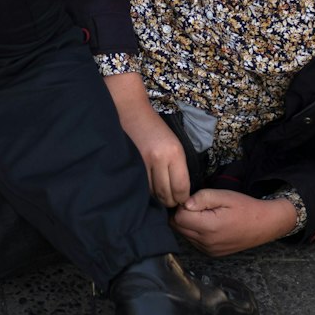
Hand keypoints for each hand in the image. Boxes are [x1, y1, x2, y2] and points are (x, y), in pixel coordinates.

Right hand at [103, 73, 190, 205]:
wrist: (132, 112)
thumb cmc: (157, 129)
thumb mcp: (175, 145)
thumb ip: (179, 167)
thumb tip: (182, 192)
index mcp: (175, 153)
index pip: (181, 187)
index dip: (182, 198)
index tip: (182, 200)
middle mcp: (159, 159)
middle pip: (166, 194)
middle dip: (171, 202)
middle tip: (172, 202)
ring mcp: (143, 163)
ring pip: (153, 193)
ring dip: (158, 198)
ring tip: (161, 196)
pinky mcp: (132, 165)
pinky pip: (141, 187)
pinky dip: (147, 192)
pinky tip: (149, 190)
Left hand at [171, 189, 295, 256]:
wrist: (264, 225)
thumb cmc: (245, 208)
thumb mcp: (225, 195)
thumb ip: (202, 197)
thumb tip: (184, 203)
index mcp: (209, 227)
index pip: (178, 217)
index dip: (181, 206)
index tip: (193, 200)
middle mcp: (206, 242)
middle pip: (177, 227)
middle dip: (181, 215)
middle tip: (197, 205)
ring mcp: (208, 250)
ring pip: (184, 235)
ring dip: (188, 224)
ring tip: (205, 214)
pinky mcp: (211, 253)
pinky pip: (193, 242)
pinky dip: (195, 232)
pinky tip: (208, 224)